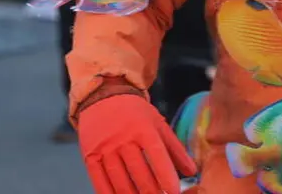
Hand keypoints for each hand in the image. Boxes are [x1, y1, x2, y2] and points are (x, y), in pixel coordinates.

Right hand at [78, 94, 196, 193]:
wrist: (103, 97)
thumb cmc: (134, 113)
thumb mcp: (158, 124)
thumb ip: (175, 148)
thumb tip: (192, 171)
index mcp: (143, 129)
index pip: (157, 156)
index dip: (166, 176)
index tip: (174, 191)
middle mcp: (123, 139)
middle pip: (139, 173)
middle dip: (152, 192)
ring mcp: (105, 149)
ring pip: (120, 181)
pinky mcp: (90, 156)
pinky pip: (99, 182)